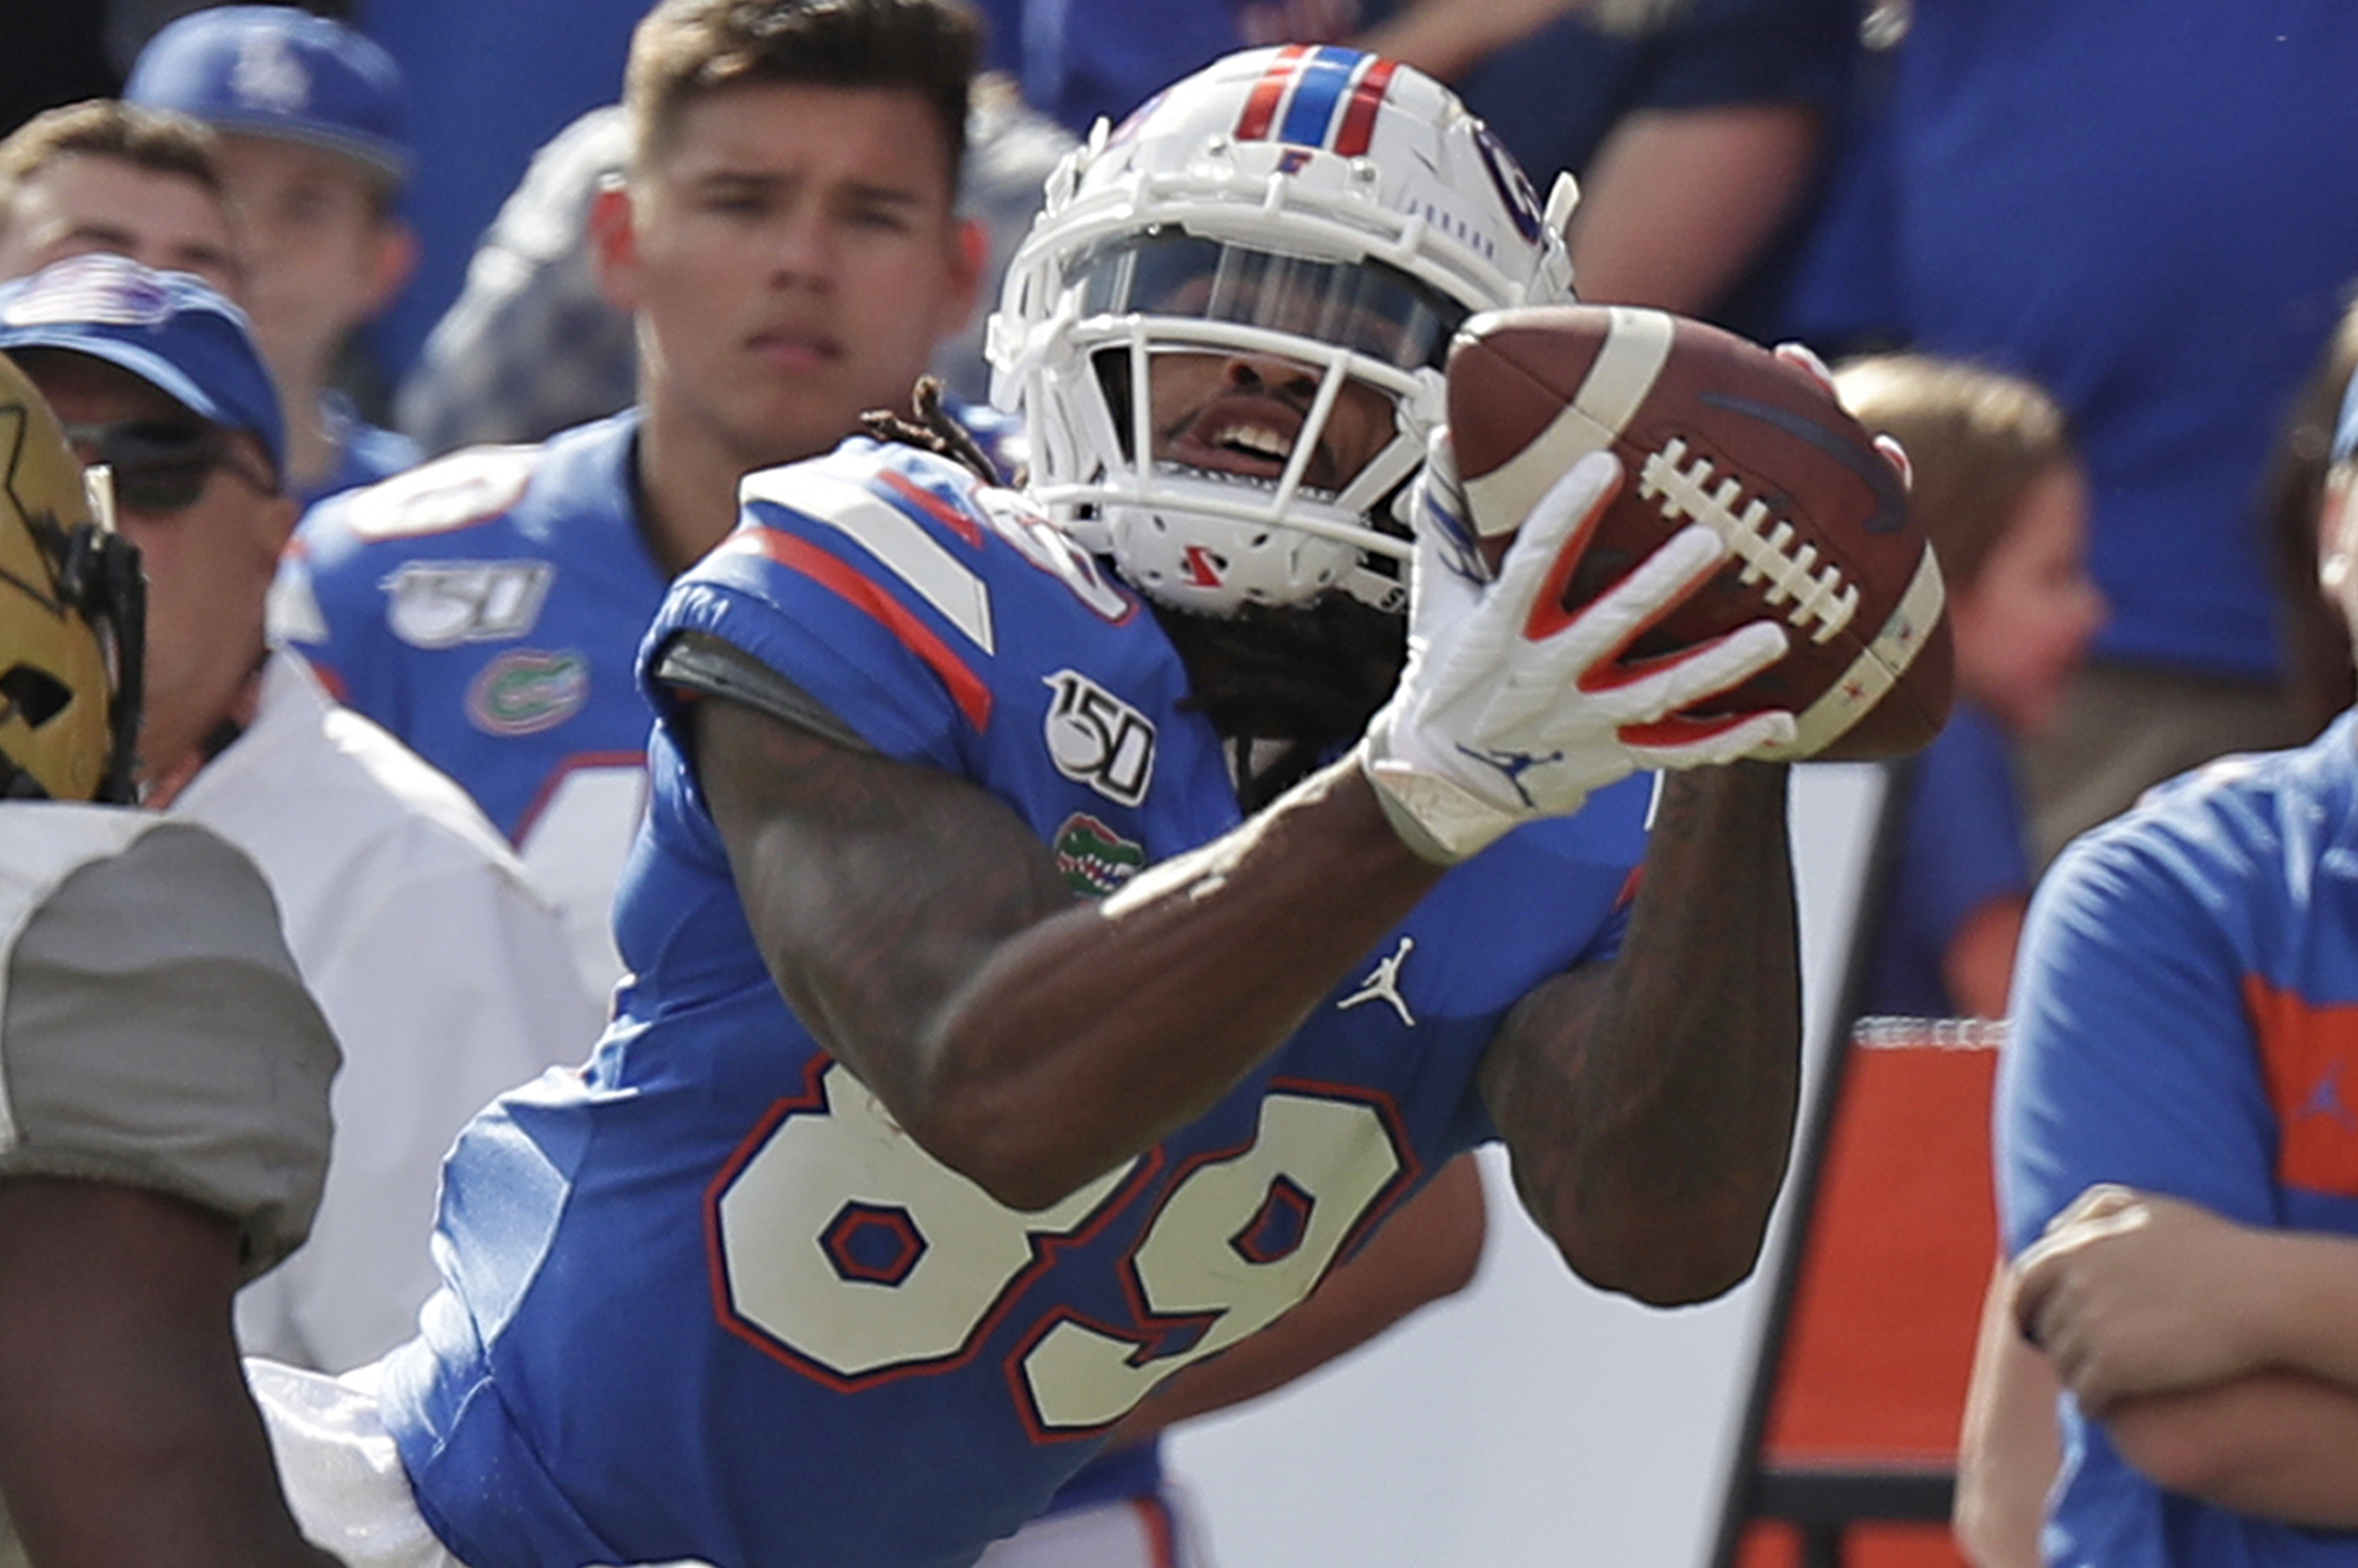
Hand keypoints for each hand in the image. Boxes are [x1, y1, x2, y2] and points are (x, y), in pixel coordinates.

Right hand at [1359, 434, 1795, 862]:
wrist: (1443, 781)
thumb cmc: (1446, 674)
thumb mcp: (1437, 597)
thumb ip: (1446, 517)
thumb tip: (1448, 432)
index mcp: (1498, 629)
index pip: (1533, 564)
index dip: (1566, 514)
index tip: (1603, 464)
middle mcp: (1542, 677)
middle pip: (1609, 626)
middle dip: (1662, 585)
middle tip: (1712, 541)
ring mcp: (1582, 721)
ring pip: (1657, 694)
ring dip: (1718, 667)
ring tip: (1772, 635)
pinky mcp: (1611, 756)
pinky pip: (1677, 752)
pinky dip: (1729, 739)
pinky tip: (1780, 719)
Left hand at [2013, 1185, 2271, 1413]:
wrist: (2261, 1293)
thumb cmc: (2216, 1249)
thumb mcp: (2150, 1210)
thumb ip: (2096, 1210)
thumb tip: (2053, 1230)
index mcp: (2076, 1247)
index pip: (2026, 1283)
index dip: (2027, 1307)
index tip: (2035, 1326)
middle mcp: (2074, 1283)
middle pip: (2045, 1326)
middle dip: (2057, 1343)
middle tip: (2078, 1359)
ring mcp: (2090, 1325)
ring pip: (2063, 1364)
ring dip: (2076, 1375)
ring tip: (2100, 1384)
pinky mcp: (2113, 1366)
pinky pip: (2085, 1395)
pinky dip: (2093, 1403)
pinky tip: (2110, 1406)